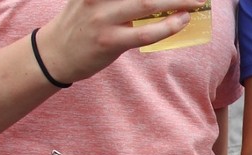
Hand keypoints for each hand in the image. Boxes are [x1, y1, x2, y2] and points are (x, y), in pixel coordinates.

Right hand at [34, 0, 211, 83]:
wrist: (54, 53)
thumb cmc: (79, 22)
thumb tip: (156, 0)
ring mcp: (103, 18)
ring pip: (148, 4)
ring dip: (177, 1)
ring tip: (196, 1)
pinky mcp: (110, 41)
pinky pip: (146, 33)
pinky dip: (168, 26)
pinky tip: (182, 20)